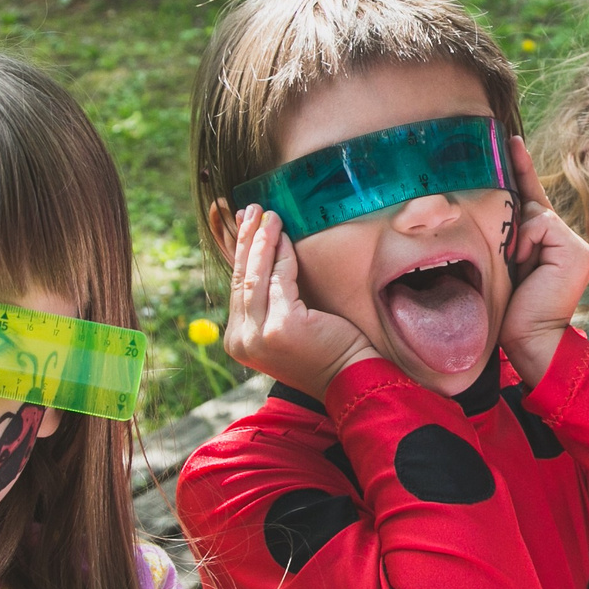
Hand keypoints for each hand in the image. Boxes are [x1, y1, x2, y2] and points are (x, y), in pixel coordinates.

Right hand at [223, 207, 377, 399]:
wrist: (351, 379)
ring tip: (267, 214)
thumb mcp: (287, 325)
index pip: (238, 287)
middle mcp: (241, 340)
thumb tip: (262, 257)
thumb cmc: (326, 350)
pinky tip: (284, 235)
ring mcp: (258, 335)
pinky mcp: (280, 327)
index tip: (244, 224)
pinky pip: (279, 280)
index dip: (240, 253)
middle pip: (242, 278)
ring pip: (256, 275)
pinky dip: (282, 254)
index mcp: (239, 341)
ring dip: (261, 240)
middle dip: (246, 240)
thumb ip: (270, 300)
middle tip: (253, 210)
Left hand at [498, 136, 588, 387]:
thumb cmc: (509, 308)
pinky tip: (526, 265)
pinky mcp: (578, 252)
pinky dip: (527, 241)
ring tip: (518, 268)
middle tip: (512, 260)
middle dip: (512, 222)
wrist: (528, 339)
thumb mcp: (505, 261)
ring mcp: (578, 246)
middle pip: (530, 205)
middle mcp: (570, 241)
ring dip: (518, 238)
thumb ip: (510, 233)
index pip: (532, 200)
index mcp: (552, 244)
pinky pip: (541, 224)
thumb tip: (503, 201)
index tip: (511, 140)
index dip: (521, 170)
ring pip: (535, 213)